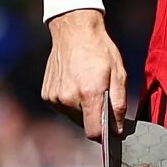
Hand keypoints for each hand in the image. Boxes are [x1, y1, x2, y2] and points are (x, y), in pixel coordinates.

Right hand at [41, 9, 127, 143]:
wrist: (74, 31)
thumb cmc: (100, 50)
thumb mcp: (119, 74)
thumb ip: (119, 105)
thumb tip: (118, 130)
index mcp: (89, 94)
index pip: (94, 132)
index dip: (104, 134)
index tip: (111, 129)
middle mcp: (69, 98)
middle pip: (84, 125)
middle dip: (94, 117)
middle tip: (100, 96)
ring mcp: (55, 97)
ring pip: (73, 117)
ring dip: (82, 109)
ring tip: (86, 87)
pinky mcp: (47, 95)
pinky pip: (62, 108)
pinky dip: (70, 102)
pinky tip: (75, 84)